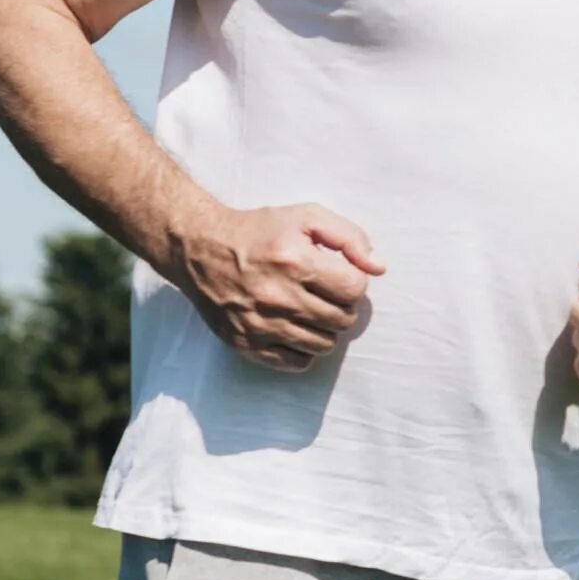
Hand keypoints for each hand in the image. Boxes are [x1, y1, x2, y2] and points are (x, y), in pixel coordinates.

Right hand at [177, 203, 384, 371]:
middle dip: (343, 306)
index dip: (354, 282)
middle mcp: (278, 297)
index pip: (354, 289)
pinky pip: (296, 362)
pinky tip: (295, 328)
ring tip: (310, 309)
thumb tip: (379, 268)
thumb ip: (350, 237)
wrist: (199, 249)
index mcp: (296, 262)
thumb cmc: (259, 231)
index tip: (339, 275)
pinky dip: (303, 349)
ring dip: (326, 328)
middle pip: (342, 320)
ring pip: (324, 344)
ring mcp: (261, 324)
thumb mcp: (307, 217)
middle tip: (326, 293)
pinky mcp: (246, 343)